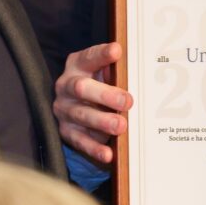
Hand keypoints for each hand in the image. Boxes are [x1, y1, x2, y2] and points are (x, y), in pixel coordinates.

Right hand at [53, 42, 131, 162]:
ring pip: (82, 115)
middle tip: (127, 101)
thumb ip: (115, 72)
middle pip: (81, 88)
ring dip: (102, 121)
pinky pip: (80, 141)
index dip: (102, 55)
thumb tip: (141, 70)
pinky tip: (108, 153)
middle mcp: (66, 85)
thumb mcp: (103, 74)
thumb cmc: (97, 86)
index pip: (88, 57)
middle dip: (105, 95)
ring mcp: (64, 109)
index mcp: (77, 65)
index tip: (117, 51)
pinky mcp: (66, 131)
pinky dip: (94, 148)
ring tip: (121, 126)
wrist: (74, 107)